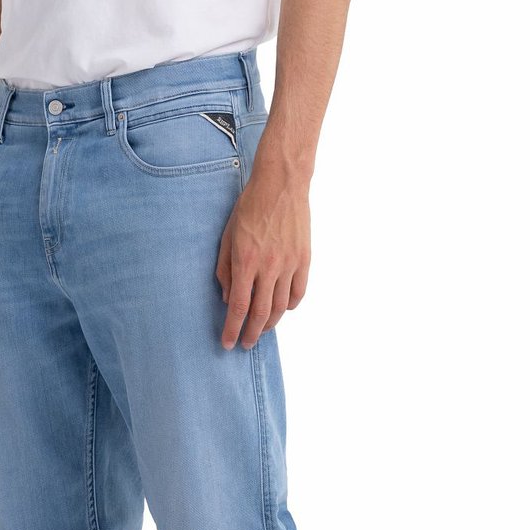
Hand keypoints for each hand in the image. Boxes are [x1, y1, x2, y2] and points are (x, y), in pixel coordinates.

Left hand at [216, 167, 310, 349]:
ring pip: (281, 307)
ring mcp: (289, 264)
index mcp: (246, 261)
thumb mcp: (228, 237)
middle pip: (260, 313)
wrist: (282, 184)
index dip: (232, 329)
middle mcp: (269, 267)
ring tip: (260, 330)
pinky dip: (289, 307)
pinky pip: (298, 293)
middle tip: (245, 345)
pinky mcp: (304, 260)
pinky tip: (281, 309)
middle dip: (251, 334)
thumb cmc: (250, 208)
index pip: (239, 306)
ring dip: (269, 324)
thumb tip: (228, 299)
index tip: (228, 343)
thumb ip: (225, 270)